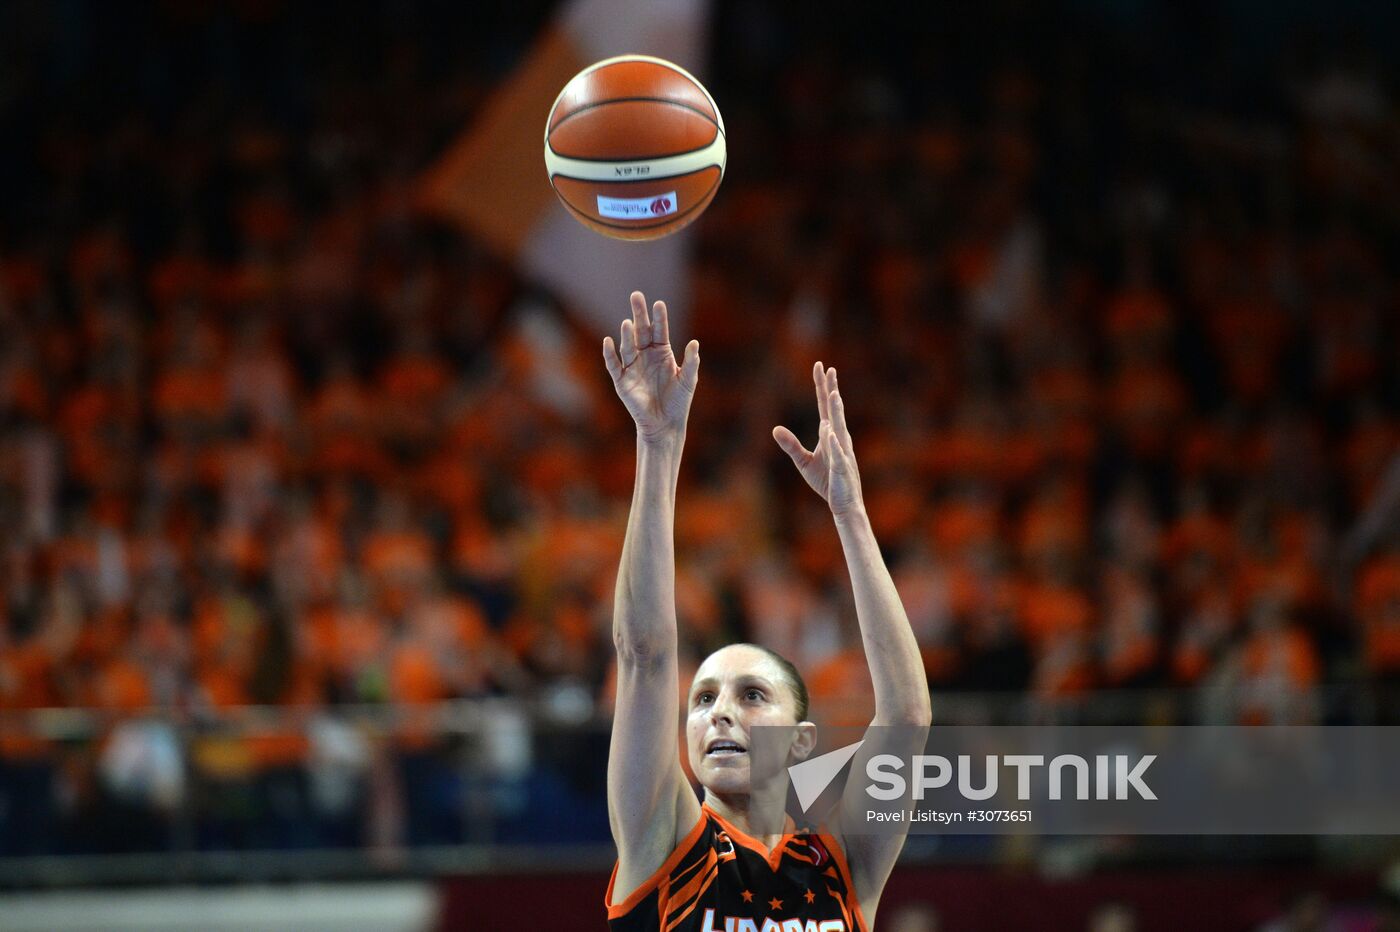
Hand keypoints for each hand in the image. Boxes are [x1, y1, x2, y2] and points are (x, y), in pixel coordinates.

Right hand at [603, 291, 699, 443]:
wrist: (665, 424)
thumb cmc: (678, 402)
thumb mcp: (688, 381)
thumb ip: (691, 362)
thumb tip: (695, 343)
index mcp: (662, 353)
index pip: (660, 331)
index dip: (659, 318)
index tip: (659, 304)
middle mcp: (646, 356)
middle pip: (641, 331)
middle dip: (639, 314)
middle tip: (636, 296)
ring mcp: (633, 367)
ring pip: (628, 346)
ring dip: (627, 334)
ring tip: (627, 322)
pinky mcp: (622, 381)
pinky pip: (614, 364)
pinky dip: (610, 354)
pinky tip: (608, 341)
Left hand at [773, 362, 863, 516]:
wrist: (844, 503)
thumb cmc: (827, 481)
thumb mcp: (804, 461)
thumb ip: (791, 445)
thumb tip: (775, 429)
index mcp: (830, 434)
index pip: (825, 406)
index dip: (822, 386)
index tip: (821, 366)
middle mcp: (838, 438)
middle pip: (833, 410)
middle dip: (831, 390)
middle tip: (829, 369)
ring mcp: (842, 452)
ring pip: (838, 427)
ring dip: (836, 411)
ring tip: (833, 394)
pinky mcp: (841, 468)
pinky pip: (838, 454)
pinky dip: (833, 443)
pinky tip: (829, 432)